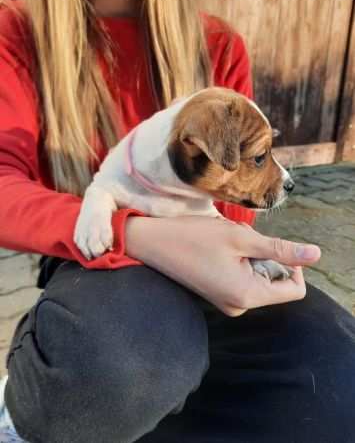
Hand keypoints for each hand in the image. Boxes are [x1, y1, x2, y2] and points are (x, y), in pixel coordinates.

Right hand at [125, 216, 320, 315]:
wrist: (152, 243)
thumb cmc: (193, 237)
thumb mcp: (241, 238)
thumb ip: (280, 250)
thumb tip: (316, 255)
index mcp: (247, 295)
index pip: (295, 289)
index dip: (291, 264)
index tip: (268, 244)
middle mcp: (239, 306)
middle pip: (276, 282)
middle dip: (265, 257)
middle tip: (239, 240)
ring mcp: (227, 302)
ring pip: (259, 277)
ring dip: (250, 256)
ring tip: (225, 243)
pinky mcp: (218, 295)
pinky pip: (243, 279)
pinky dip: (239, 262)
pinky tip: (219, 250)